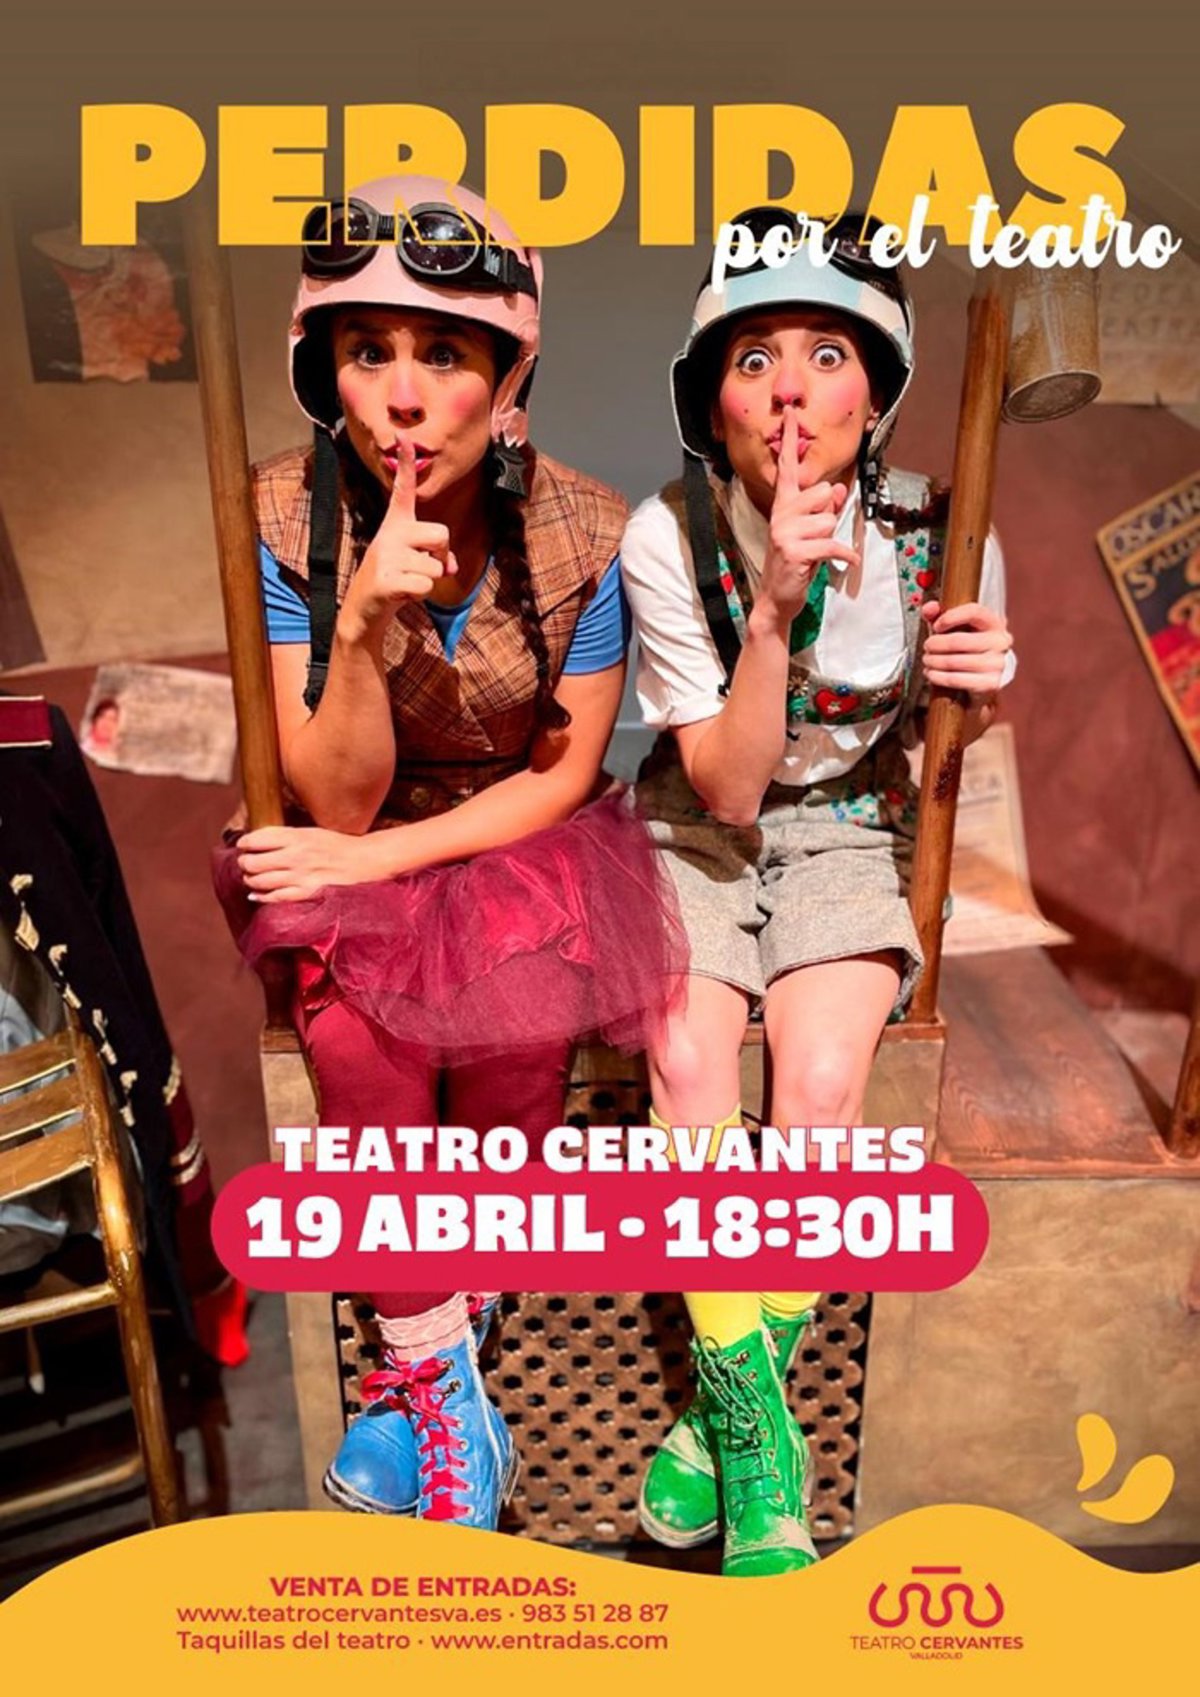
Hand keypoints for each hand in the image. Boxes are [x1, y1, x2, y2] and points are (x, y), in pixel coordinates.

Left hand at [236, 825, 389, 902]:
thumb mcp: (313, 832)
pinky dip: (261, 897)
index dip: (244, 843)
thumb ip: (288, 837)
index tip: (243, 845)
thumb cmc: (340, 845)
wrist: (367, 860)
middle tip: (246, 864)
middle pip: (253, 861)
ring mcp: (301, 875)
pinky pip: (276, 897)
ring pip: (260, 880)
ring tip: (251, 878)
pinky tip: (256, 895)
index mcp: (297, 836)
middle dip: (245, 863)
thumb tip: (260, 842)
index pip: (257, 838)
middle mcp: (295, 855)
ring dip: (250, 880)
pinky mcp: (307, 892)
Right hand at [338, 440, 457, 638]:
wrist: (365, 609)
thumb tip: (450, 566)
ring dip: (429, 580)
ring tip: (406, 582)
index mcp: (396, 524)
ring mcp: (386, 556)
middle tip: (421, 567)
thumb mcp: (416, 562)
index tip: (404, 438)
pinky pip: (425, 584)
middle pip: (441, 534)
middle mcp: (390, 534)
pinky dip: (421, 594)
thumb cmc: (395, 580)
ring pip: (436, 565)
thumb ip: (438, 556)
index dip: (405, 464)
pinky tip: (401, 594)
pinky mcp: (386, 579)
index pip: (403, 490)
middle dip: (442, 555)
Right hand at [755, 410, 860, 628]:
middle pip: (822, 492)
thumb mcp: (812, 531)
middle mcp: (781, 513)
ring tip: (816, 553)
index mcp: (783, 505)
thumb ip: (824, 508)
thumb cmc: (796, 562)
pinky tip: (847, 562)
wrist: (777, 597)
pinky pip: (832, 544)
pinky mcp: (794, 551)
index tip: (790, 412)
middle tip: (816, 537)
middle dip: (828, 516)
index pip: (786, 466)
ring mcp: (785, 532)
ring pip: (829, 520)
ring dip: (830, 539)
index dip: (789, 439)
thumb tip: (836, 489)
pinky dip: (845, 555)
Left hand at [921, 600, 1012, 695]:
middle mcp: (999, 641)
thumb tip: (929, 608)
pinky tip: (932, 673)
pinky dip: (938, 677)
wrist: (985, 674)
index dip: (950, 617)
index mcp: (993, 622)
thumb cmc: (968, 646)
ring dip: (934, 661)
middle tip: (926, 646)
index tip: (936, 625)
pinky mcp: (990, 683)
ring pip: (954, 662)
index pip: (973, 612)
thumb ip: (940, 614)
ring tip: (927, 660)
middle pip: (958, 640)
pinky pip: (956, 680)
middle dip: (935, 644)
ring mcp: (996, 663)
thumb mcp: (956, 627)